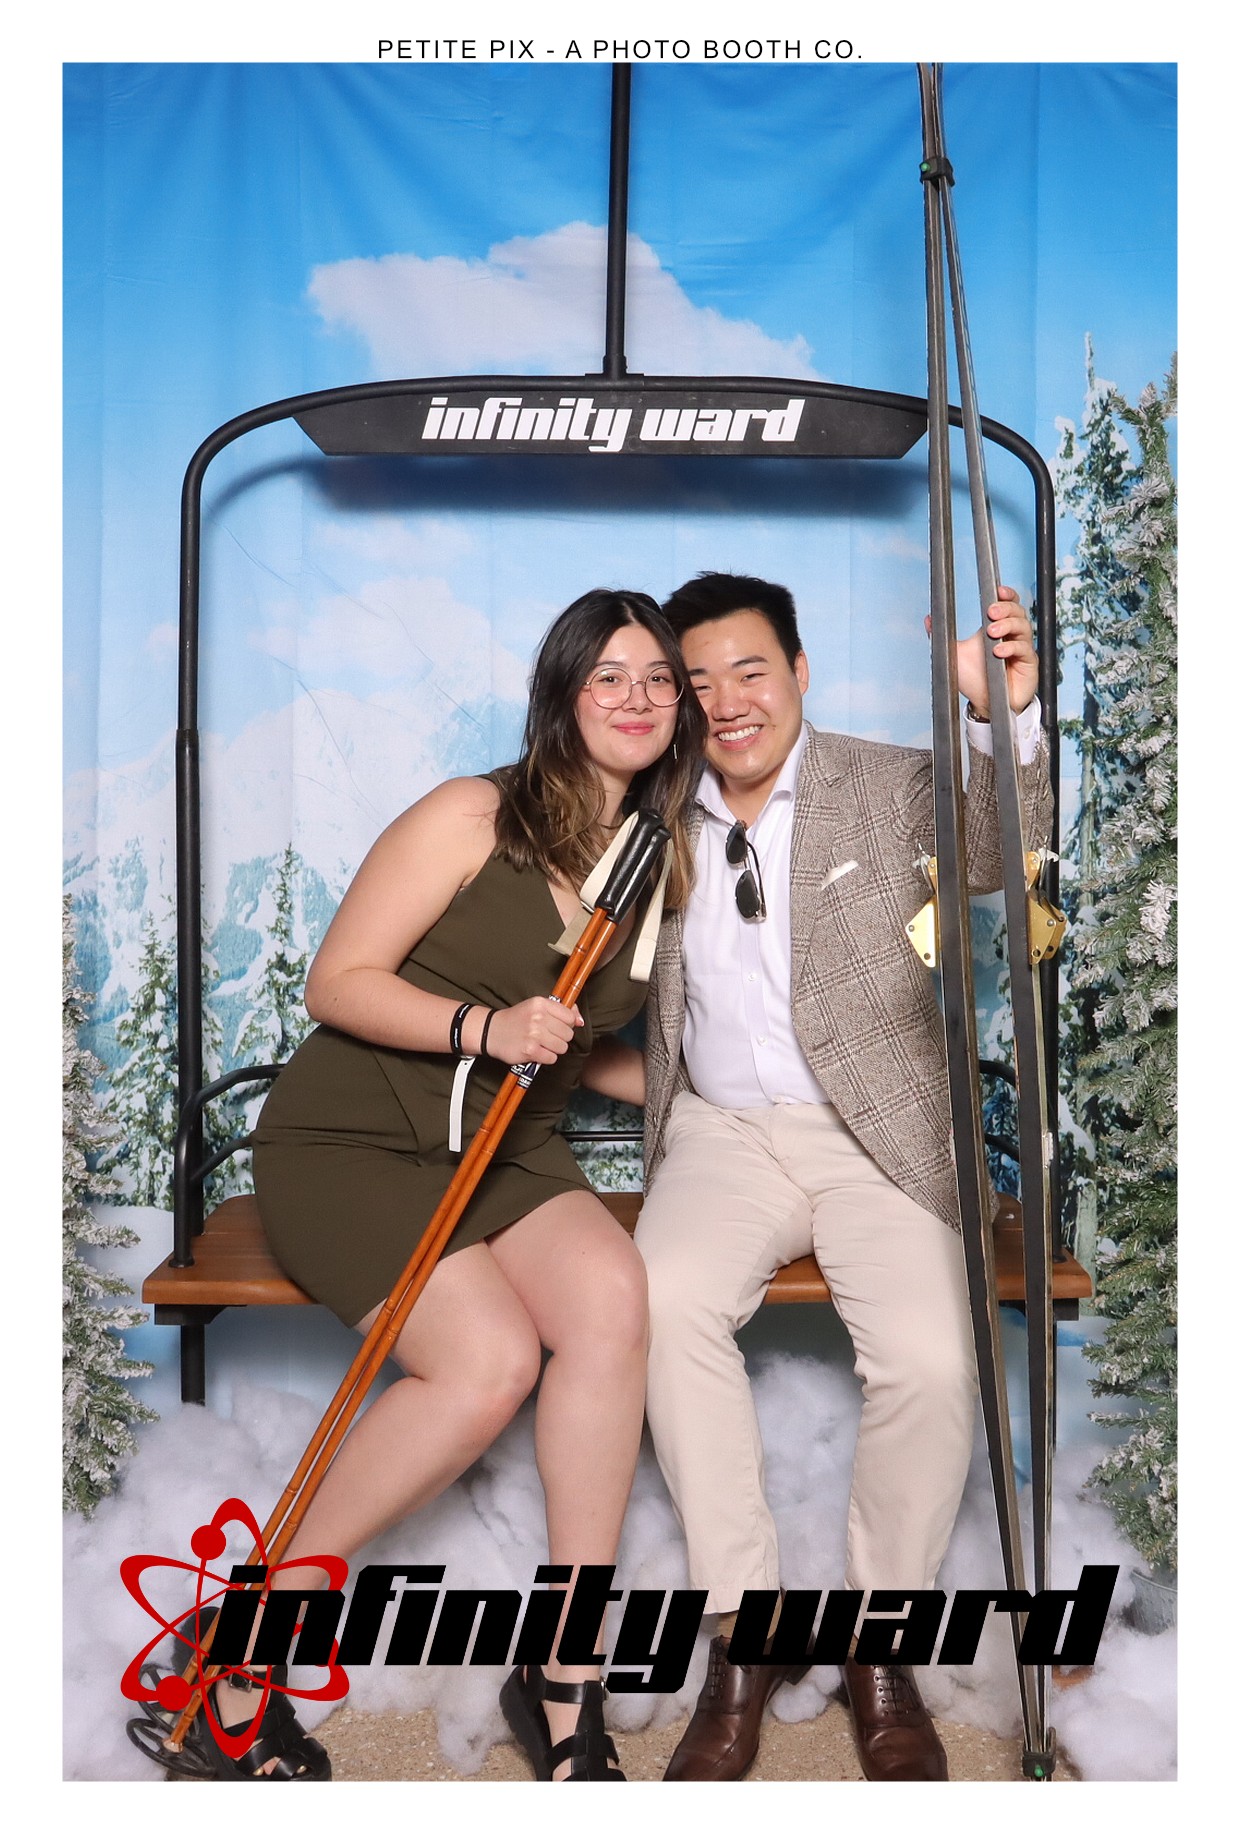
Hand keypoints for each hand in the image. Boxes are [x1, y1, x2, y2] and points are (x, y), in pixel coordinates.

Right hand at [484, 995, 583, 1065]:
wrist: (492, 1031)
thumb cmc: (517, 1019)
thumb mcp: (537, 1007)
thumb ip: (562, 1011)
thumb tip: (580, 1021)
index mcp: (541, 1003)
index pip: (570, 1017)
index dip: (566, 1024)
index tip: (556, 1026)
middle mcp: (538, 1017)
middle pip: (568, 1034)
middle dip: (560, 1038)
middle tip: (546, 1036)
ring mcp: (534, 1034)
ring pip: (562, 1047)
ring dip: (554, 1049)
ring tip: (541, 1044)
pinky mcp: (530, 1050)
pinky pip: (552, 1058)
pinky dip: (546, 1058)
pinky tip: (536, 1051)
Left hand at [926, 586, 1037, 716]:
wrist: (985, 704)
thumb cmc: (974, 679)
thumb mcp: (954, 655)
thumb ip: (941, 637)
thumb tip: (928, 619)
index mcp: (998, 628)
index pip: (1008, 604)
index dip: (1006, 595)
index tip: (997, 591)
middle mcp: (1012, 635)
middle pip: (1017, 612)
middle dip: (1005, 608)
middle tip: (990, 612)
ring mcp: (1022, 648)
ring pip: (1023, 627)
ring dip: (1007, 626)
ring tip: (991, 632)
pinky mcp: (1028, 664)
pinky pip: (1024, 650)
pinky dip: (1010, 648)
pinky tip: (997, 651)